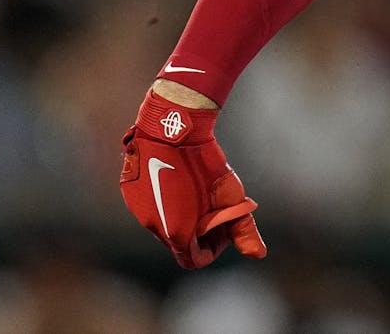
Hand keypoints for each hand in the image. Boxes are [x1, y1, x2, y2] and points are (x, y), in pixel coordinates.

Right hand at [119, 90, 266, 268]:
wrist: (173, 129)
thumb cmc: (204, 164)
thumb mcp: (230, 197)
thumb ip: (243, 229)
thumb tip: (259, 255)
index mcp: (177, 233)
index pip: (193, 260)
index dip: (212, 248)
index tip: (221, 228)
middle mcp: (153, 226)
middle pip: (178, 241)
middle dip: (197, 231)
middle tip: (212, 208)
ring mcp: (138, 210)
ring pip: (162, 224)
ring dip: (179, 216)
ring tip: (194, 192)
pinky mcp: (130, 194)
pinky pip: (148, 206)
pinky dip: (163, 201)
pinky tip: (176, 181)